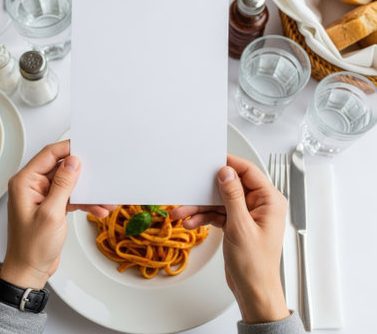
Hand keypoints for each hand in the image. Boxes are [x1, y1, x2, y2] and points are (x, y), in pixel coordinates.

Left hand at [0, 140, 116, 289]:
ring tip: (105, 198)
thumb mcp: (51, 214)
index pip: (49, 154)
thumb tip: (72, 162)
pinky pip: (72, 196)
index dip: (69, 149)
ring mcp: (43, 196)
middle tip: (100, 173)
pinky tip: (98, 208)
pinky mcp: (52, 205)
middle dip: (84, 174)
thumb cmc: (31, 248)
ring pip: (70, 183)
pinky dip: (85, 202)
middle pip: (62, 168)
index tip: (87, 148)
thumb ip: (62, 185)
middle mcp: (33, 186)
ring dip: (88, 191)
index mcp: (25, 182)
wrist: (29, 272)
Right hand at [171, 154, 288, 323]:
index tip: (212, 160)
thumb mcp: (240, 227)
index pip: (248, 172)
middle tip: (191, 190)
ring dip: (201, 207)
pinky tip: (191, 222)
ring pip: (221, 201)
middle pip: (230, 187)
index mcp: (269, 201)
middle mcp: (260, 205)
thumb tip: (226, 173)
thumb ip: (232, 197)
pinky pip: (218, 213)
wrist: (253, 291)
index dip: (229, 164)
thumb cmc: (255, 265)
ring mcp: (247, 214)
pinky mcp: (237, 223)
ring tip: (182, 212)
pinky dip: (205, 217)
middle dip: (207, 192)